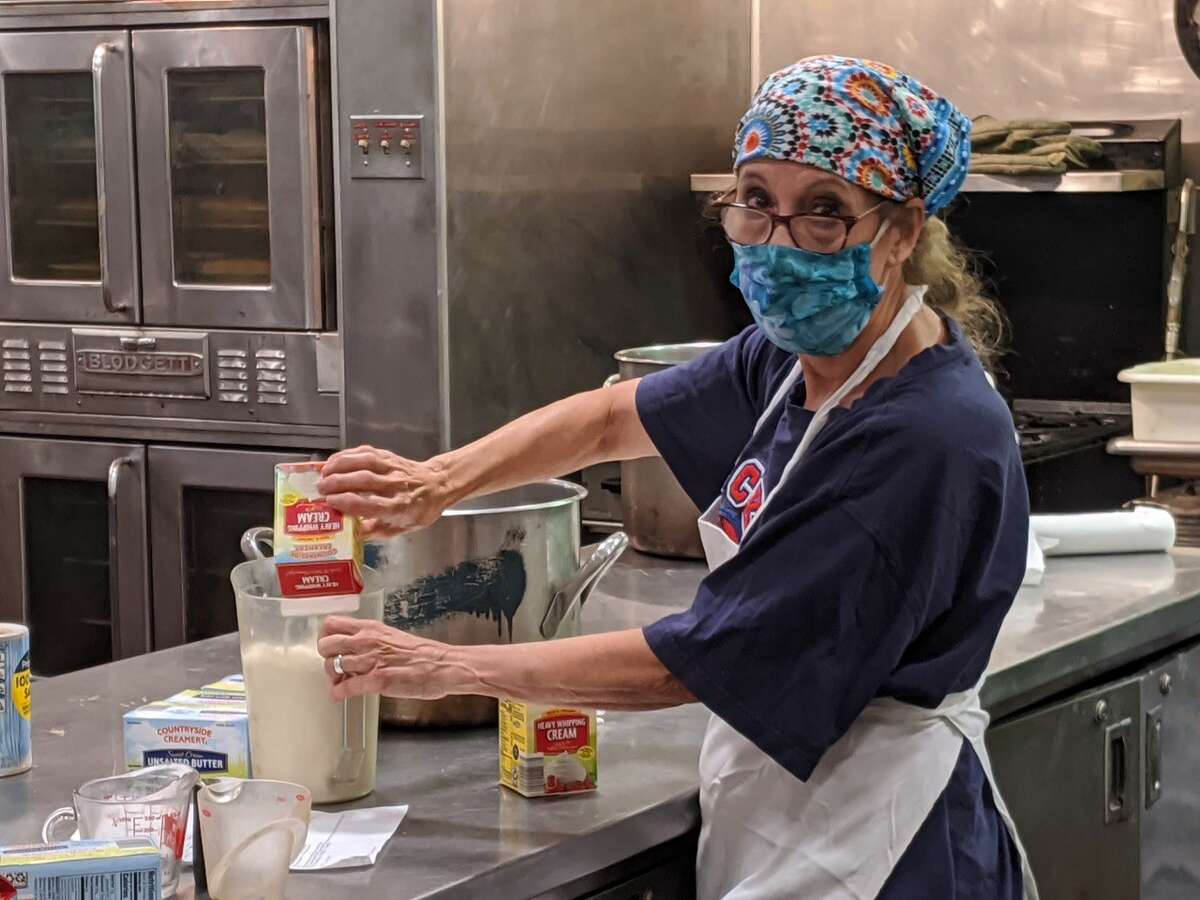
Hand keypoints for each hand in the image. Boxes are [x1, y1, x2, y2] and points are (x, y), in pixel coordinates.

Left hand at [316, 616, 475, 701]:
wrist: (444, 666)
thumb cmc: (423, 653)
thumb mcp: (392, 637)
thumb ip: (372, 641)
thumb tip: (355, 651)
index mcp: (371, 628)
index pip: (331, 624)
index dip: (326, 637)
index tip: (331, 646)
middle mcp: (367, 641)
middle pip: (326, 645)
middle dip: (326, 657)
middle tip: (336, 667)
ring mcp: (371, 661)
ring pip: (332, 666)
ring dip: (332, 677)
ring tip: (341, 682)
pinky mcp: (377, 680)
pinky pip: (346, 688)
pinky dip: (339, 694)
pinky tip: (341, 696)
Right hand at [317, 445, 451, 536]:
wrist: (438, 484)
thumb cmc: (419, 509)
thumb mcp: (403, 528)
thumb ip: (377, 532)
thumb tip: (353, 535)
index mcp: (400, 507)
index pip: (371, 504)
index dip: (348, 502)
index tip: (330, 503)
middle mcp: (396, 485)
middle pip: (364, 480)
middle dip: (339, 482)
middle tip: (320, 488)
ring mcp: (392, 468)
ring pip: (364, 462)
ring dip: (340, 465)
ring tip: (323, 473)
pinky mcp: (389, 456)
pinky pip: (367, 452)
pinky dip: (348, 454)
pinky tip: (334, 460)